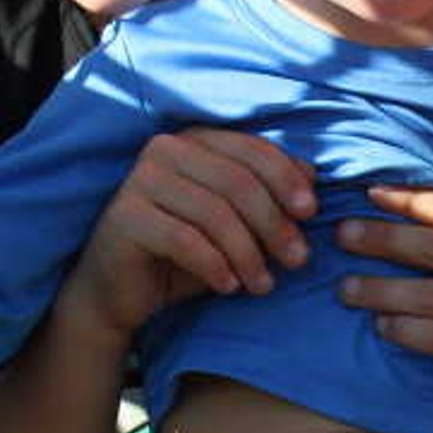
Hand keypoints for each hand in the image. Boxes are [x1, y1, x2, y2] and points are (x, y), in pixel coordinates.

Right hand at [58, 128, 316, 341]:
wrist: (120, 292)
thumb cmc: (184, 254)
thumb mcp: (235, 223)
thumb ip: (267, 196)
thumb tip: (312, 175)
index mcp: (195, 140)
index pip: (252, 150)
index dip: (286, 179)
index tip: (311, 214)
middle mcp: (164, 150)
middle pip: (238, 182)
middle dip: (274, 224)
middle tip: (298, 260)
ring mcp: (140, 180)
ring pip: (214, 213)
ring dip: (248, 254)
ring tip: (263, 285)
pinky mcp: (125, 216)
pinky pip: (184, 239)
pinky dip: (214, 265)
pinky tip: (229, 286)